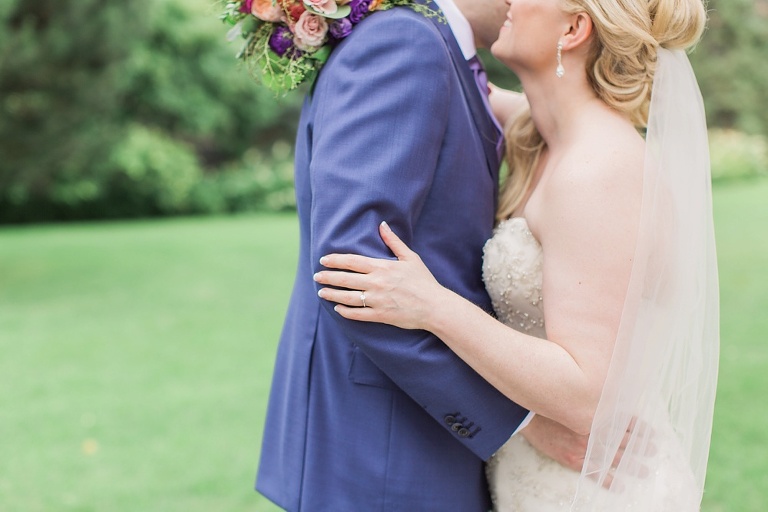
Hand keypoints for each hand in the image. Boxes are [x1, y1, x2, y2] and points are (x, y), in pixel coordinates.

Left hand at [314, 222, 445, 329]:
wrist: (434, 306)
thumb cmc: (424, 281)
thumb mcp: (410, 257)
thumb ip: (394, 241)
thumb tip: (383, 225)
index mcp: (382, 267)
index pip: (352, 261)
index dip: (335, 260)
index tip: (323, 259)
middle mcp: (376, 283)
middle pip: (345, 278)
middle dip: (328, 277)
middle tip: (317, 276)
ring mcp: (377, 300)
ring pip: (347, 297)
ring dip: (332, 295)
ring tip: (321, 293)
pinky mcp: (380, 315)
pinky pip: (357, 314)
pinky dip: (345, 312)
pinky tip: (338, 309)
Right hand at [522, 415, 650, 488]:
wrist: (527, 415)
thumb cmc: (550, 403)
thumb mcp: (575, 398)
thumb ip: (594, 403)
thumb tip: (614, 403)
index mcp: (594, 414)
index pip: (623, 421)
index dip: (638, 428)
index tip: (651, 433)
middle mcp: (591, 431)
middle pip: (621, 440)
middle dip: (639, 446)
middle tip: (653, 450)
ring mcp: (583, 447)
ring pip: (612, 457)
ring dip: (629, 464)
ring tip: (644, 470)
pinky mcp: (572, 459)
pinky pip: (593, 472)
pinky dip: (607, 479)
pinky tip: (618, 484)